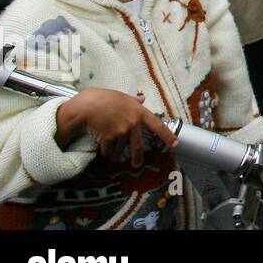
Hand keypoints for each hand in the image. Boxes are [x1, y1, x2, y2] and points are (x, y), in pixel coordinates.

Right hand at [55, 89, 177, 162]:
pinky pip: (108, 151)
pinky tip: (99, 144)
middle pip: (138, 146)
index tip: (175, 144)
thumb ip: (133, 101)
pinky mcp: (110, 138)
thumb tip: (142, 98)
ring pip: (120, 150)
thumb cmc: (103, 99)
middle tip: (136, 164)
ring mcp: (122, 131)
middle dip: (137, 158)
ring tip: (107, 146)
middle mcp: (133, 122)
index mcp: (139, 112)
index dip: (167, 136)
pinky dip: (104, 151)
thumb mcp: (122, 97)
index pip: (158, 125)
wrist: (86, 106)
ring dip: (114, 153)